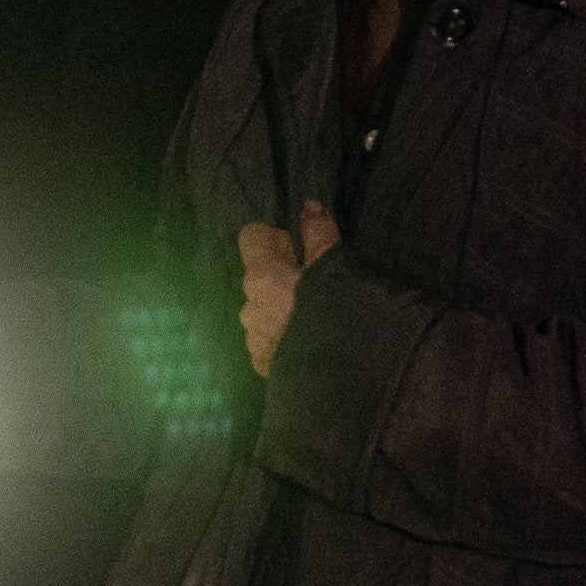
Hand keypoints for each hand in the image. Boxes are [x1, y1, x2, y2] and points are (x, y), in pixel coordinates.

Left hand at [235, 202, 338, 378]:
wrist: (337, 378)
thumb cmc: (337, 313)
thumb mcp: (334, 266)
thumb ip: (319, 234)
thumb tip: (309, 206)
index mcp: (261, 277)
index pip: (250, 238)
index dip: (273, 238)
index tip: (296, 248)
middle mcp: (248, 305)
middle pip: (259, 276)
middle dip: (281, 274)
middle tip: (313, 283)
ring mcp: (252, 337)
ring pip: (263, 309)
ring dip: (281, 307)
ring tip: (313, 317)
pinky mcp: (261, 363)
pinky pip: (268, 338)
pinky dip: (283, 335)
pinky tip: (306, 341)